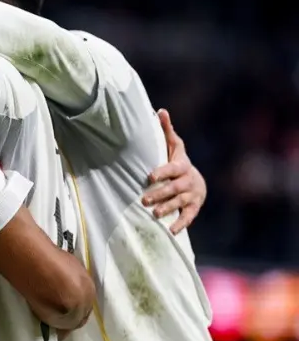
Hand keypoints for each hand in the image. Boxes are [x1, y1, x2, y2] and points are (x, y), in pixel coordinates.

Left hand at [142, 109, 205, 233]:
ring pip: (180, 203)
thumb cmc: (178, 162)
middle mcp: (188, 181)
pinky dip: (180, 223)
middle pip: (174, 188)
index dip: (162, 172)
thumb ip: (166, 130)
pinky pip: (188, 216)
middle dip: (160, 194)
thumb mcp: (174, 146)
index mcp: (182, 166)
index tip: (149, 176)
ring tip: (154, 214)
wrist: (196, 181)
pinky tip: (170, 230)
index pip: (172, 169)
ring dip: (167, 208)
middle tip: (144, 200)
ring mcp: (192, 195)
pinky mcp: (194, 207)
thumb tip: (160, 110)